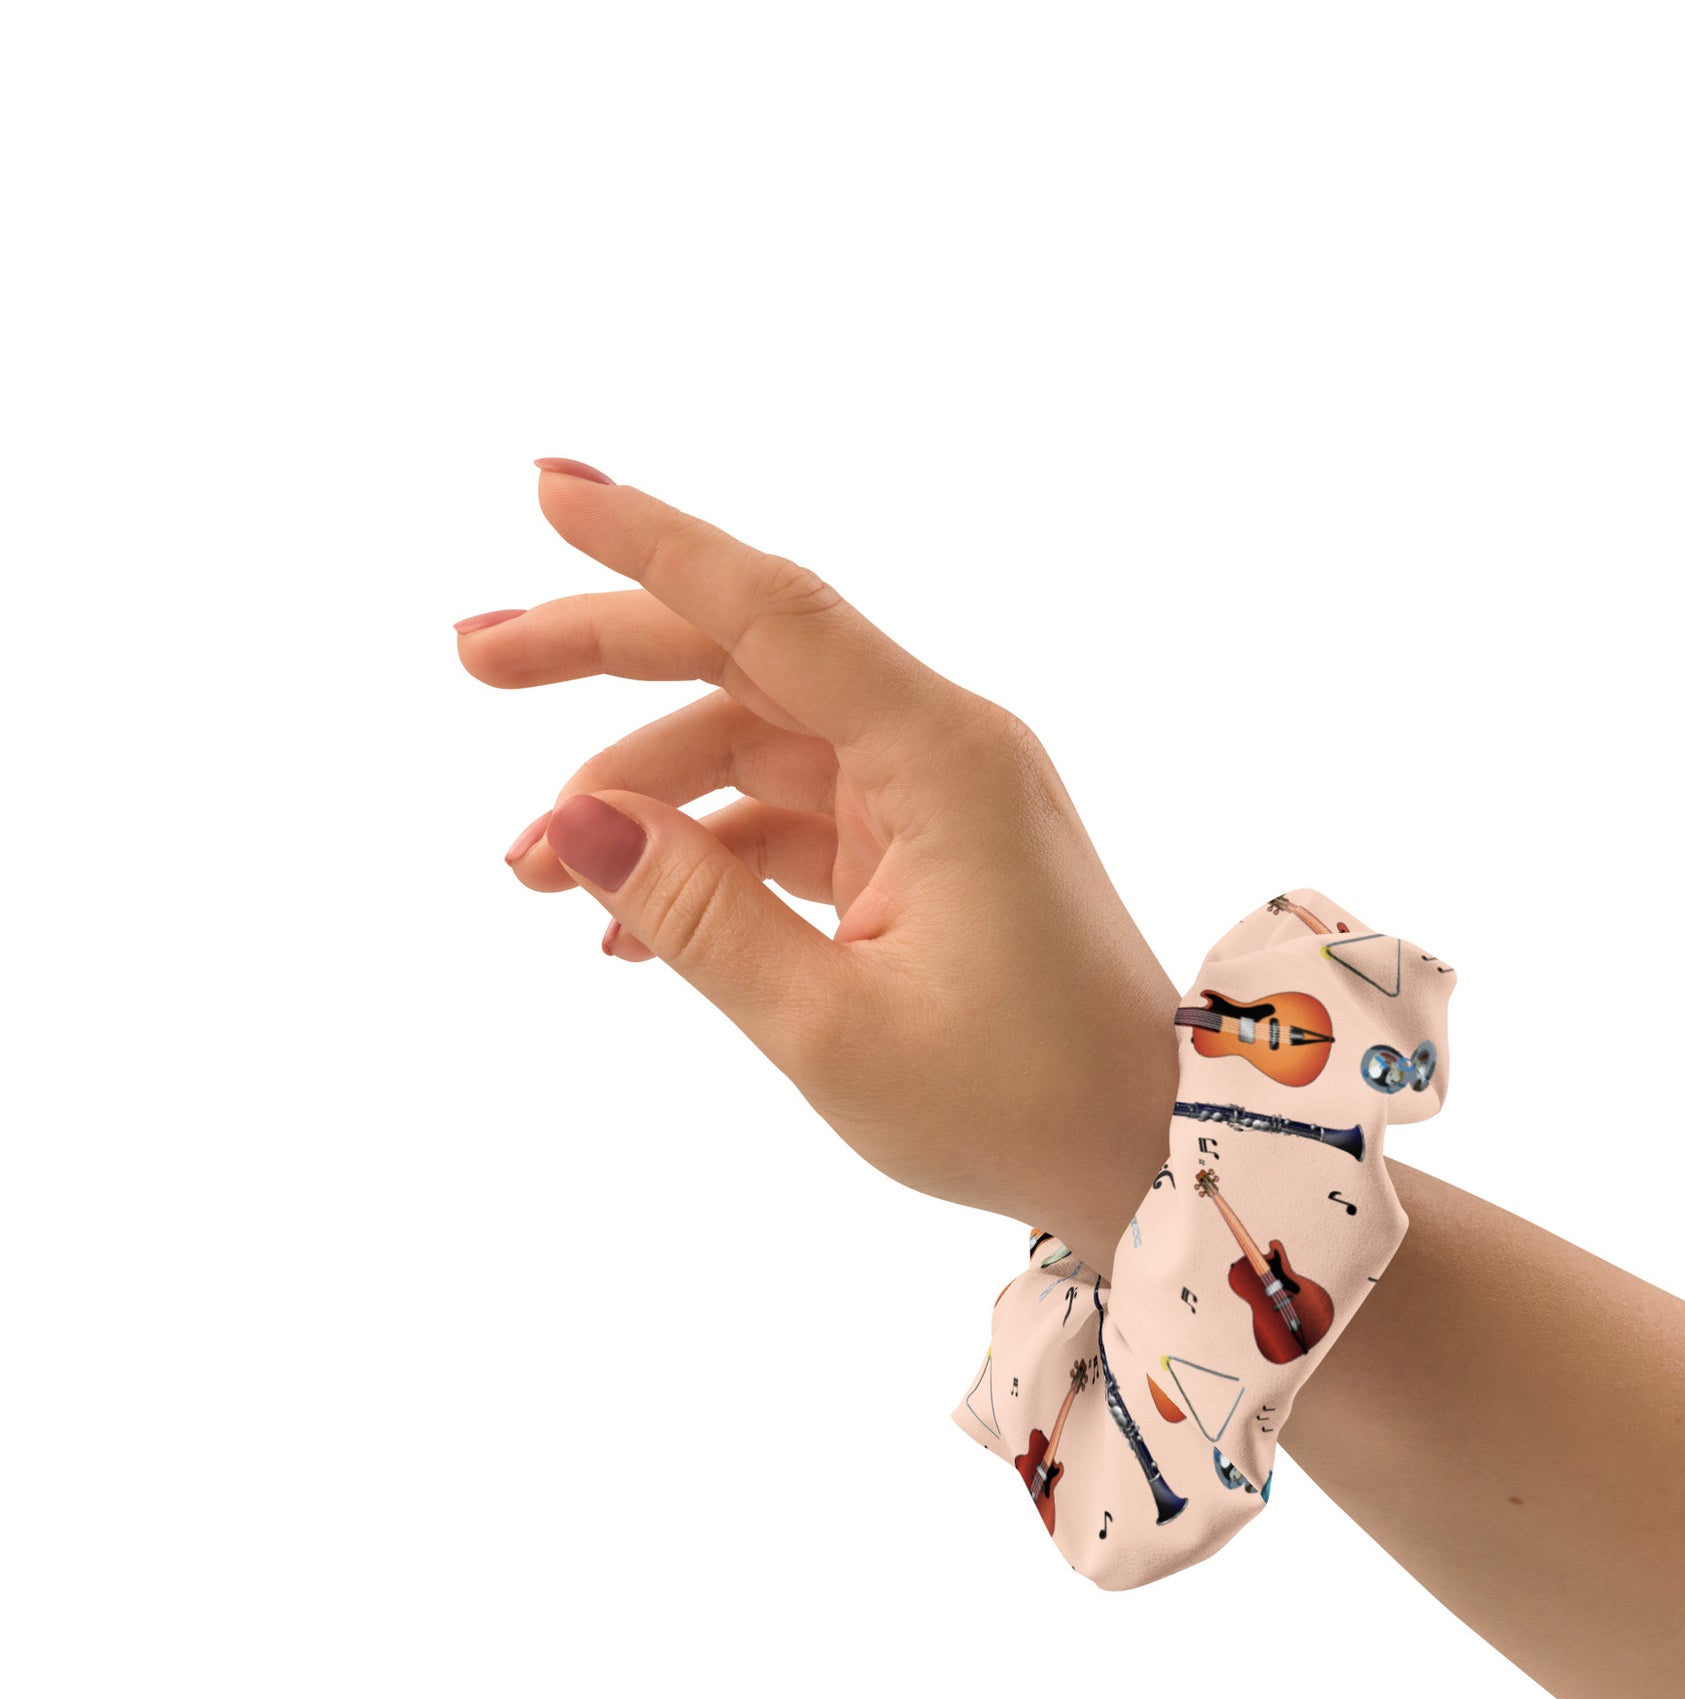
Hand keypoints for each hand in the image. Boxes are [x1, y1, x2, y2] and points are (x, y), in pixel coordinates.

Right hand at [459, 459, 1179, 1268]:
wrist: (1143, 1151)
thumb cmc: (1015, 1101)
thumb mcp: (831, 1026)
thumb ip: (697, 916)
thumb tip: (571, 821)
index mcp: (941, 757)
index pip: (773, 610)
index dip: (653, 542)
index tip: (547, 489)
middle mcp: (939, 749)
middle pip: (747, 658)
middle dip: (605, 657)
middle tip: (470, 657)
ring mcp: (931, 800)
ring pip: (754, 747)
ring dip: (640, 795)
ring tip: (531, 872)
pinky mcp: (921, 853)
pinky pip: (787, 821)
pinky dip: (706, 857)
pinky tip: (625, 929)